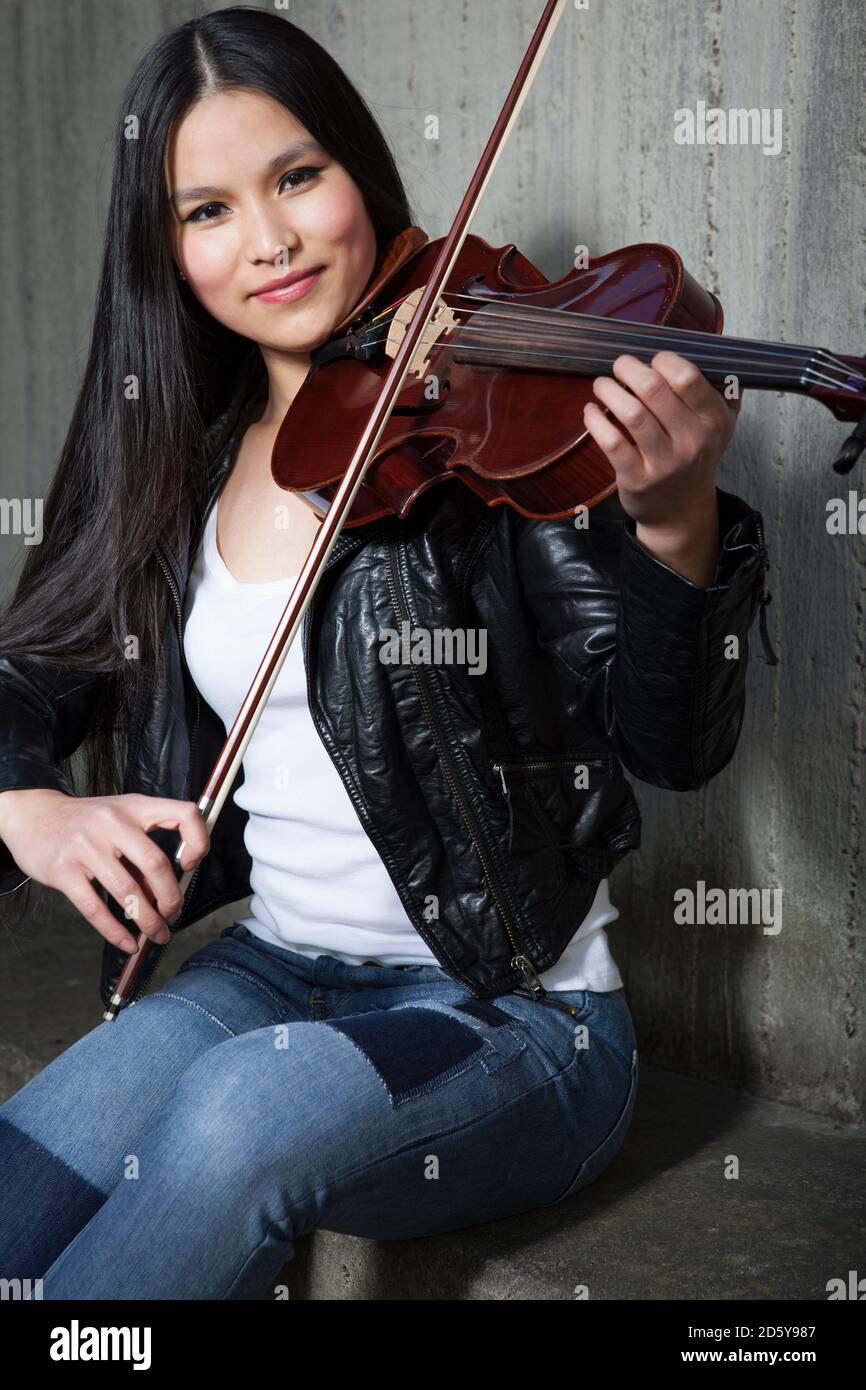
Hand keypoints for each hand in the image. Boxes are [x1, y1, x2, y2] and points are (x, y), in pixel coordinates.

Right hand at [0, 789, 209, 953]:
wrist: (34, 816)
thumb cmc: (86, 821)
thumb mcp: (120, 818)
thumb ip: (143, 846)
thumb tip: (167, 891)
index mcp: (135, 806)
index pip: (184, 814)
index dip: (198, 841)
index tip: (191, 865)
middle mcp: (112, 822)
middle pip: (156, 865)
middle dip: (171, 899)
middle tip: (173, 915)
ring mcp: (86, 845)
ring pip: (128, 892)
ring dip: (148, 921)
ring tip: (156, 934)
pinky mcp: (63, 870)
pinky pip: (95, 908)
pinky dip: (116, 932)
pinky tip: (128, 943)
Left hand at [582, 351, 743, 583]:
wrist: (681, 510)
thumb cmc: (694, 457)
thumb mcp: (719, 426)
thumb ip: (720, 390)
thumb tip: (709, 352)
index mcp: (714, 420)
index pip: (687, 377)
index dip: (662, 360)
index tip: (650, 361)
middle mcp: (693, 440)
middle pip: (654, 389)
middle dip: (628, 369)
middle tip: (619, 366)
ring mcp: (664, 462)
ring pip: (631, 413)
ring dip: (609, 391)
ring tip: (602, 385)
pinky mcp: (637, 478)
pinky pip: (612, 441)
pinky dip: (596, 420)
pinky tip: (592, 410)